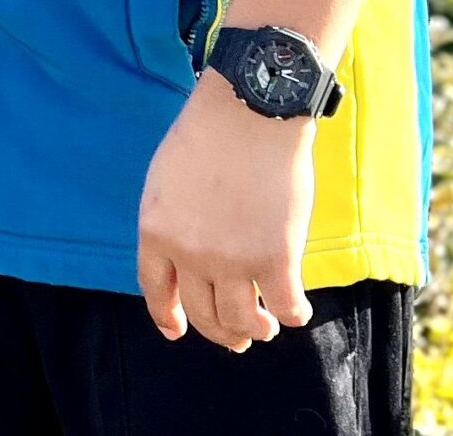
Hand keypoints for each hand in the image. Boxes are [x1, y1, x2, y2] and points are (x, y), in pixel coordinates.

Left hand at [136, 71, 316, 350]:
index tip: (177, 331)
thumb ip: (171, 219)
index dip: (168, 316)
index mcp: (156, 231)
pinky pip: (286, 306)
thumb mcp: (166, 178)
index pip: (156, 289)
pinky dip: (293, 314)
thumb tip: (183, 251)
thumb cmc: (209, 133)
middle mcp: (190, 254)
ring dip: (254, 330)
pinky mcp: (276, 258)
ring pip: (242, 320)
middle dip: (219, 332)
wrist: (249, 112)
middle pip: (203, 311)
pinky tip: (297, 311)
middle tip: (235, 339)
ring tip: (265, 328)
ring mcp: (233, 260)